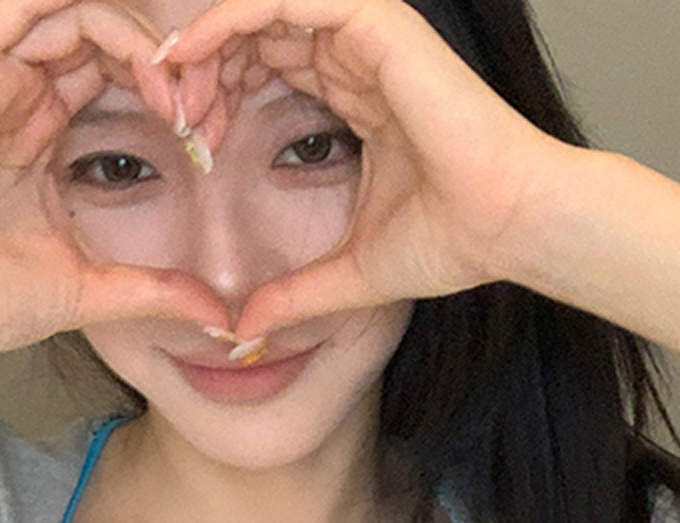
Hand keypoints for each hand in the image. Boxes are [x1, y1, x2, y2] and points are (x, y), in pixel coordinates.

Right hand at [0, 0, 232, 363]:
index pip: (110, 70)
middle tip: (200, 104)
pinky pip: (23, 5)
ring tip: (173, 89)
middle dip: (160, 57)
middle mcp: (15, 94)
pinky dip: (87, 12)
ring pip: (70, 8)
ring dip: (133, 36)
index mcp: (40, 131)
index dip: (164, 86)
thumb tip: (216, 315)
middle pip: (98, 31)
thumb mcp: (93, 290)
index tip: (205, 132)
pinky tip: (136, 53)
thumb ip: (155, 290)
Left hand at [163, 0, 568, 340]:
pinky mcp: (378, 26)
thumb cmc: (455, 242)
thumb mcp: (351, 273)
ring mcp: (370, 36)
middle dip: (206, 65)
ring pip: (266, 8)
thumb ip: (296, 295)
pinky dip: (235, 16)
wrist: (510, 226)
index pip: (273, 66)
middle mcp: (361, 58)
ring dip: (211, 40)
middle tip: (169, 111)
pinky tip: (197, 51)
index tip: (188, 138)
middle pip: (259, 32)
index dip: (223, 92)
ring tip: (173, 82)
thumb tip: (244, 333)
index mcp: (359, 96)